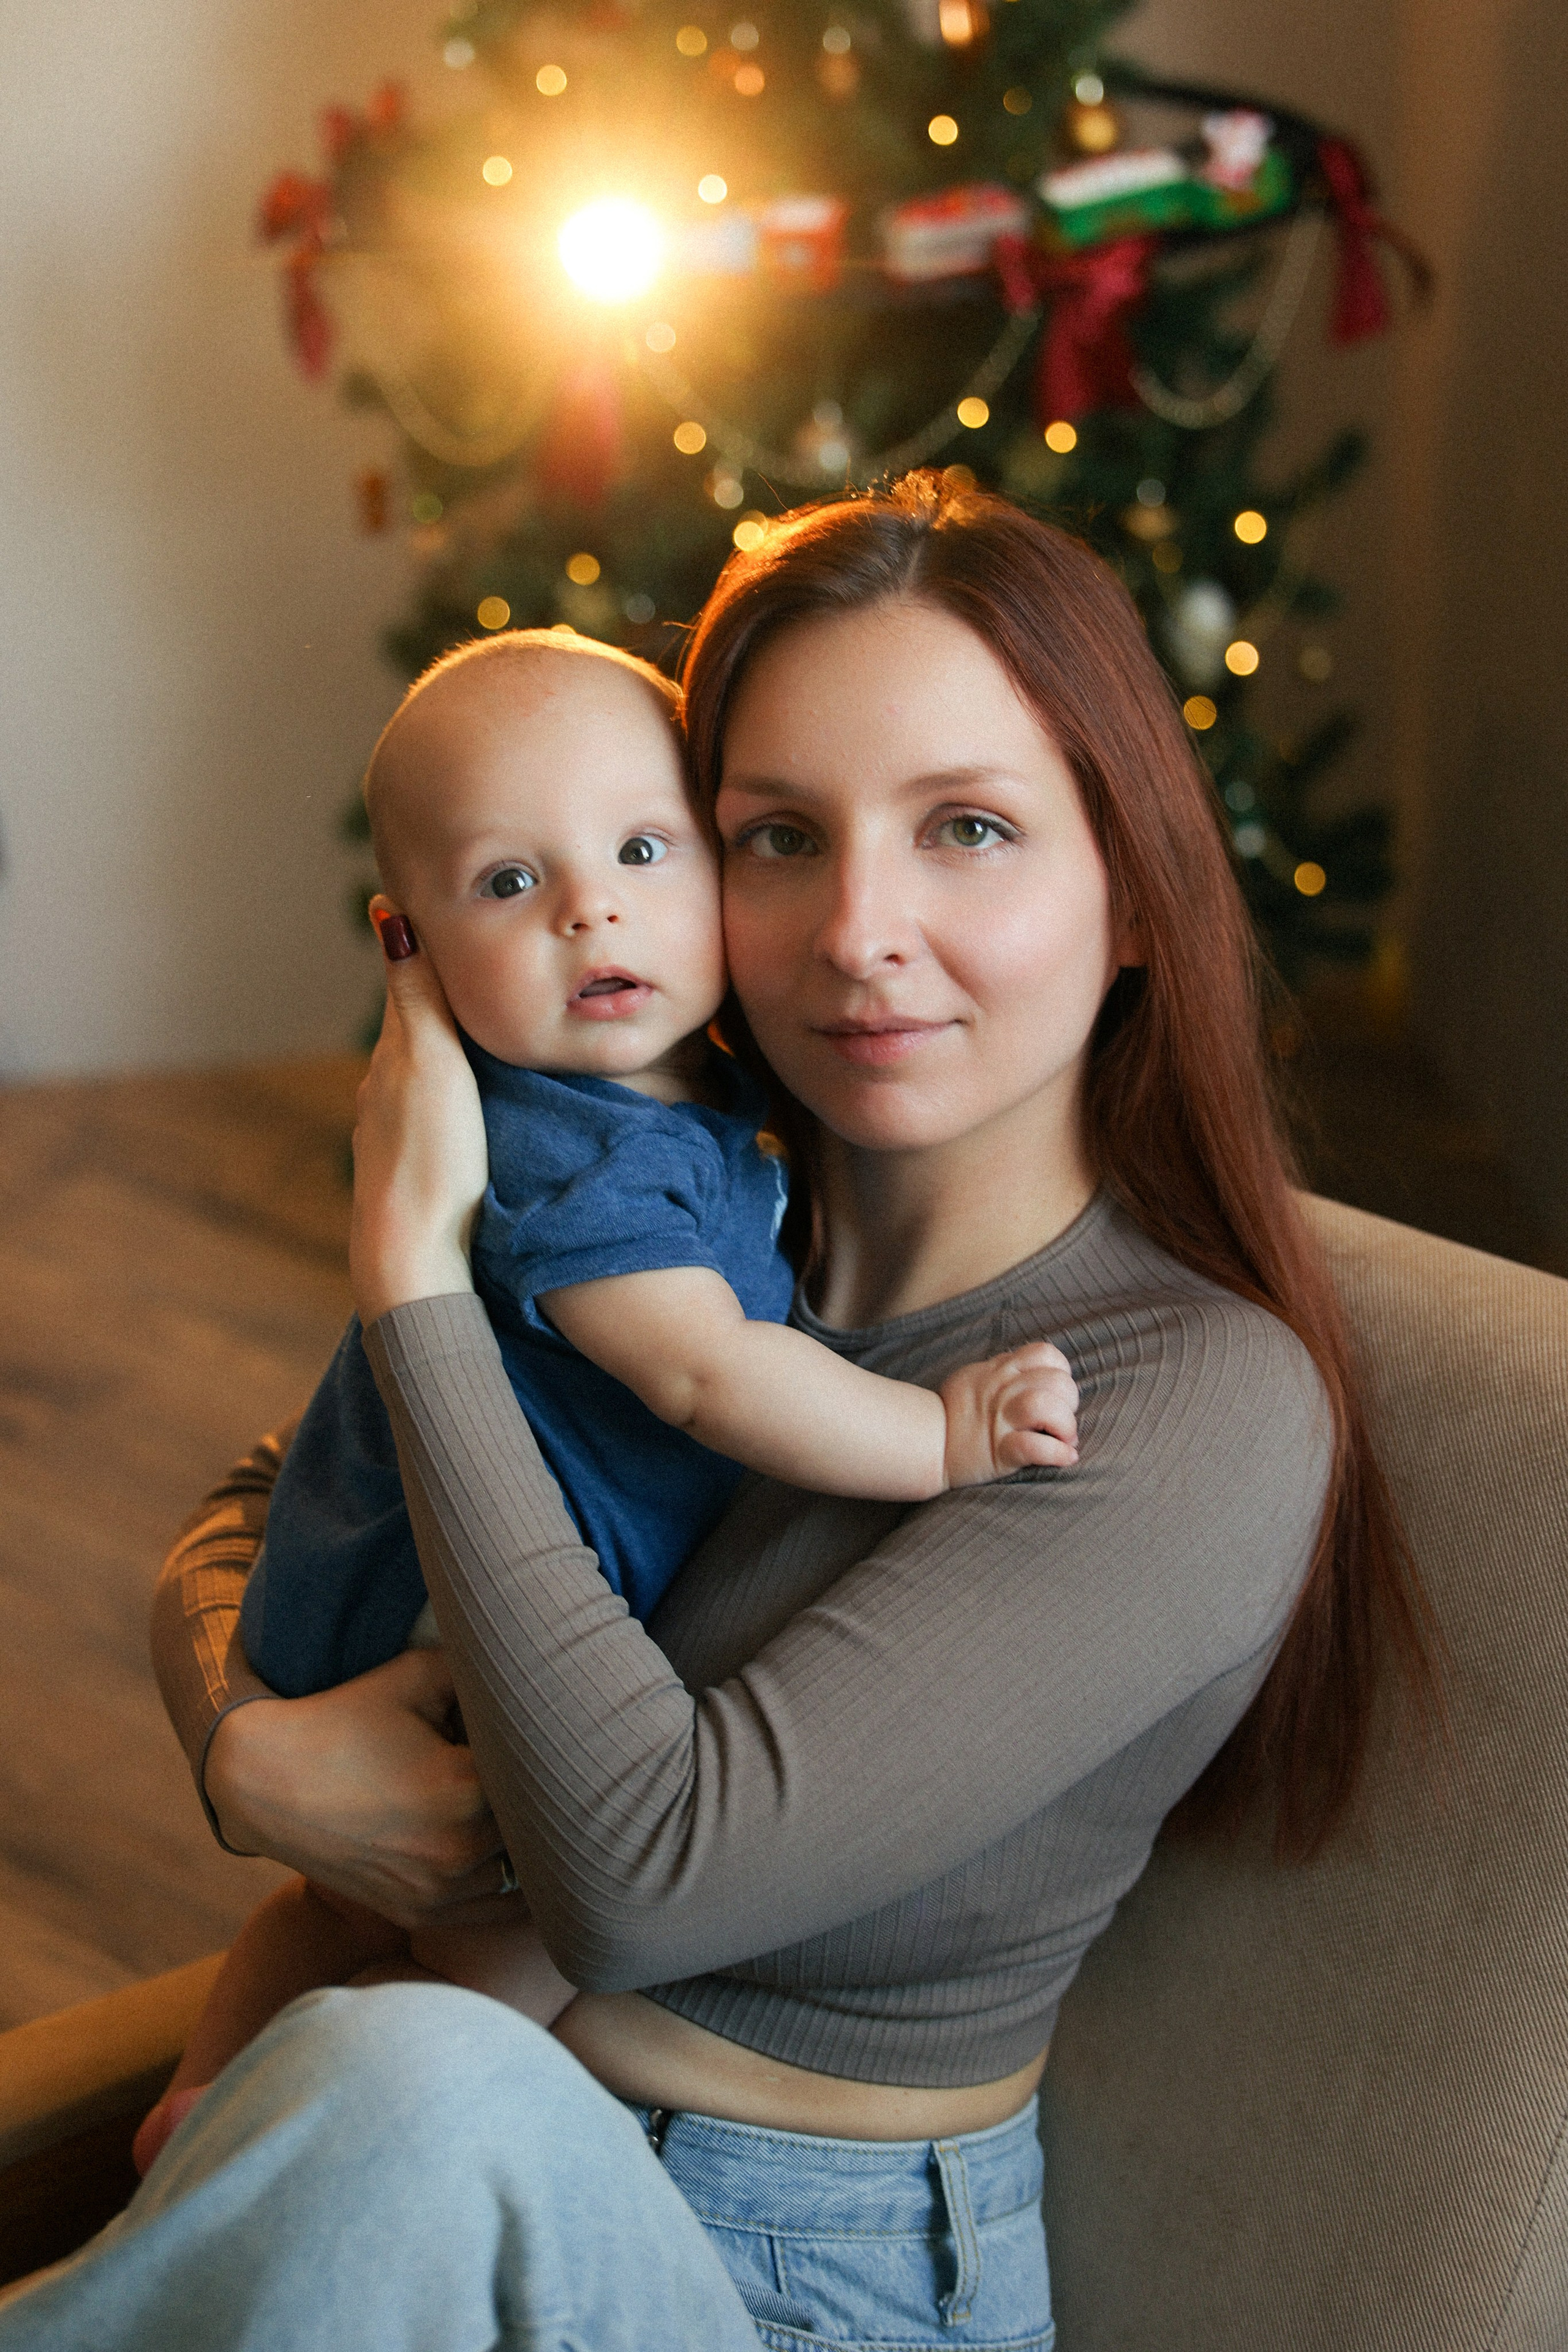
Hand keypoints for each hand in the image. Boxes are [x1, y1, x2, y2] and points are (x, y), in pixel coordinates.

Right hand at [204, 1648, 521, 1930]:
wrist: (266, 1782)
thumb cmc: (343, 1720)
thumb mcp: (416, 1675)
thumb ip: (481, 1669)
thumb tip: (530, 1668)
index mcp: (466, 1791)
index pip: (545, 1776)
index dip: (550, 1752)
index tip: (546, 1731)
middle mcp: (459, 1853)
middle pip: (540, 1829)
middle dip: (543, 1798)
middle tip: (546, 1767)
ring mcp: (439, 1894)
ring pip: (525, 1876)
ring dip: (532, 1845)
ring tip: (530, 1807)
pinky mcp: (420, 1915)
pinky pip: (495, 1911)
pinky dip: (512, 1884)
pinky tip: (516, 1852)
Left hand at [350, 897, 488, 1327]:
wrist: (412, 1257)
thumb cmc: (431, 1159)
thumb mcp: (431, 1065)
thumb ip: (416, 995)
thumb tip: (385, 911)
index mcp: (394, 1057)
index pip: (410, 985)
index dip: (428, 948)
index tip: (439, 904)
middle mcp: (385, 1091)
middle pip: (416, 1029)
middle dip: (441, 996)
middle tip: (478, 960)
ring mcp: (394, 1133)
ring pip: (423, 1075)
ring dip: (447, 1050)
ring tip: (483, 1029)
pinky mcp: (410, 1170)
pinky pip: (431, 1113)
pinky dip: (448, 1093)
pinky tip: (467, 1105)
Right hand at [941, 1343, 1079, 1486]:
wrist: (925, 1445)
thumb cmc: (953, 1414)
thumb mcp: (975, 1377)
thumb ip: (1003, 1370)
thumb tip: (1034, 1369)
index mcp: (999, 1371)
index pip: (1046, 1354)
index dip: (1061, 1371)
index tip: (1056, 1392)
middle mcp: (1002, 1391)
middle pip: (1056, 1381)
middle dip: (1070, 1403)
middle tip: (1060, 1422)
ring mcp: (1000, 1421)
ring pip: (1047, 1406)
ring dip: (1066, 1425)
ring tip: (1063, 1439)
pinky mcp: (999, 1452)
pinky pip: (1035, 1447)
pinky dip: (1057, 1454)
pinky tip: (1064, 1458)